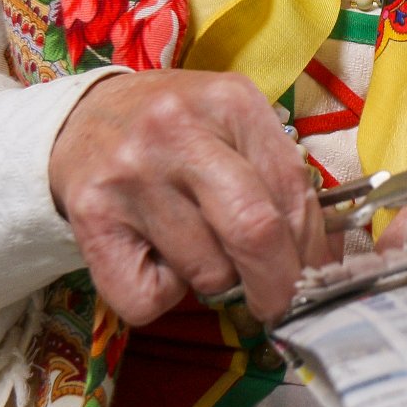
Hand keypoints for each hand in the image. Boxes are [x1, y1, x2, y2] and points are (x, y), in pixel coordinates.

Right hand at [48, 69, 324, 323]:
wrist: (81, 121)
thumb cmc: (176, 132)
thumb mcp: (233, 127)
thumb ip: (278, 179)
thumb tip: (324, 260)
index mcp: (229, 102)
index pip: (292, 190)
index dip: (312, 247)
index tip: (316, 277)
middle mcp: (177, 132)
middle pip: (254, 231)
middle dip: (279, 284)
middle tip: (280, 305)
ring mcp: (130, 175)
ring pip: (206, 272)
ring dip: (215, 280)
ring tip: (195, 246)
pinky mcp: (90, 218)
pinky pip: (149, 299)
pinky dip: (164, 297)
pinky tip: (155, 258)